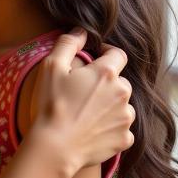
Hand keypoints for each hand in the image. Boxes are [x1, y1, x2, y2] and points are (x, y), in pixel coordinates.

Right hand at [29, 28, 134, 177]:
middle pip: (119, 81)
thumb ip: (68, 43)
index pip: (117, 54)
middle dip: (105, 82)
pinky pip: (122, 128)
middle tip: (83, 91)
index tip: (95, 58)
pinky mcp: (124, 139)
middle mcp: (122, 93)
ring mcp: (125, 118)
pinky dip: (110, 127)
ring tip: (86, 112)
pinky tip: (92, 129)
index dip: (107, 53)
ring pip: (122, 104)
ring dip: (109, 105)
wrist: (55, 146)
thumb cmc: (51, 103)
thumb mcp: (52, 66)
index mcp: (106, 73)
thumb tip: (81, 31)